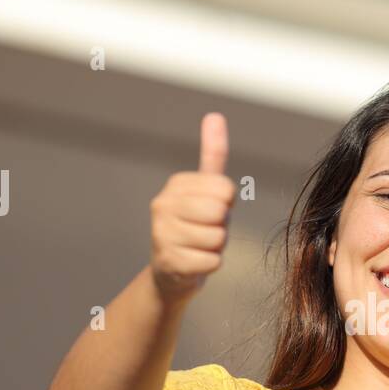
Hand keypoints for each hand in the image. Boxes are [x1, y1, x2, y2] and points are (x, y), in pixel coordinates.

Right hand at [149, 112, 236, 302]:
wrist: (171, 274)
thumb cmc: (195, 228)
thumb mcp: (205, 191)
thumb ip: (212, 156)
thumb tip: (215, 115)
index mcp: (176, 185)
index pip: (226, 189)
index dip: (227, 205)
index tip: (210, 212)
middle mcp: (162, 205)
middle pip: (220, 212)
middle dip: (221, 227)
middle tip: (206, 231)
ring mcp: (162, 234)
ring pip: (218, 238)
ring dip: (216, 248)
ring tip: (199, 247)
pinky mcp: (168, 261)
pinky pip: (212, 261)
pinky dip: (210, 266)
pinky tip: (194, 263)